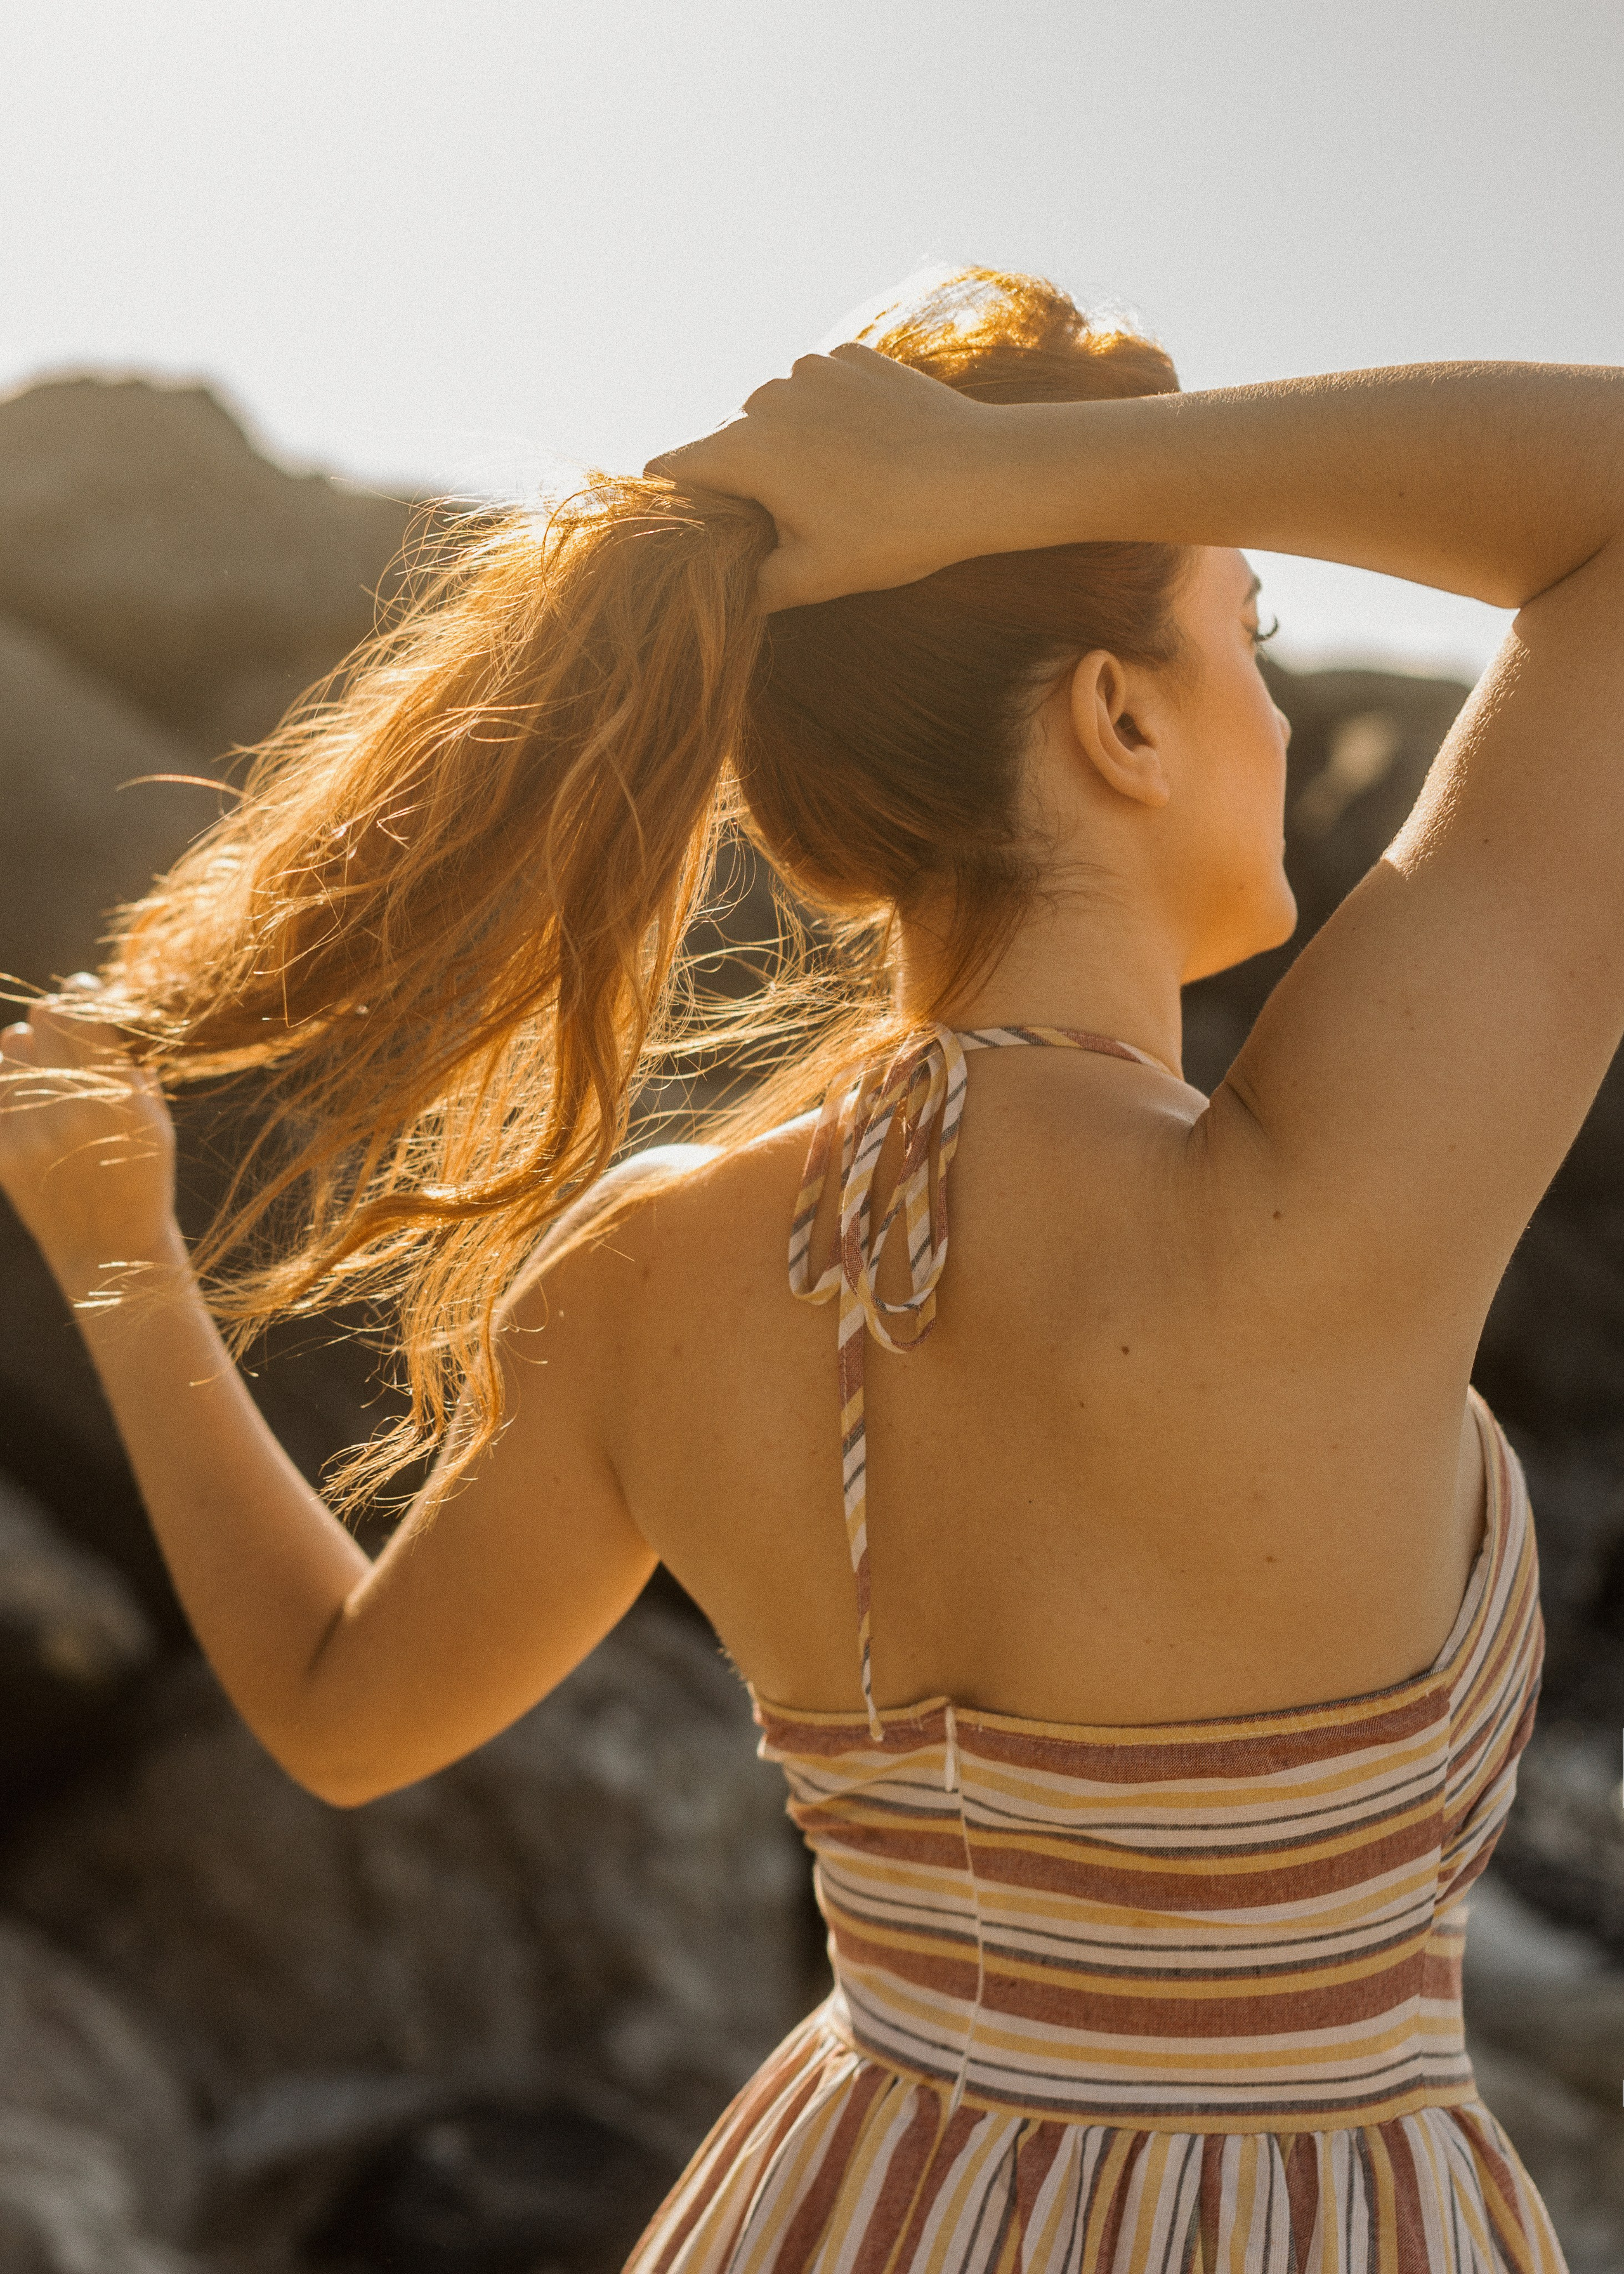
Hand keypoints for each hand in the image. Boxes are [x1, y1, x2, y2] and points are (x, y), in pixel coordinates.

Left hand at [0, 978, 178, 1293]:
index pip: (82, 1011)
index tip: (85, 994)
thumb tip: (101, 1012)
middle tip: (67, 1035)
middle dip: (56, 1020)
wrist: (109, 1250)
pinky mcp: (3, 1153)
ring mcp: (30, 1132)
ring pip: (10, 1050)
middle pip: (41, 1020)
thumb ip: (129, 1067)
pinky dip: (9, 1087)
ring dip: (28, 1053)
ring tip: (46, 1077)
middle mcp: (71, 1110)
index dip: (82, 993)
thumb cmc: (142, 1178)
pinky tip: (28, 1102)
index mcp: (119, 1098)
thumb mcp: (155, 1121)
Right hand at [646, 343, 1014, 611]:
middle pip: (725, 441)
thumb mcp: (814, 578)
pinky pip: (818, 390)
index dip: (670, 502)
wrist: (983, 475)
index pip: (670, 468)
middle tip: (782, 525)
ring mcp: (812, 368)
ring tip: (835, 488)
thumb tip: (720, 595)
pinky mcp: (853, 357)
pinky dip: (827, 417)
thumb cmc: (894, 533)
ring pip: (774, 412)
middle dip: (740, 480)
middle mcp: (767, 396)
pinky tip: (866, 451)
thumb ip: (751, 587)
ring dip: (786, 445)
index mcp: (745, 448)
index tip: (687, 528)